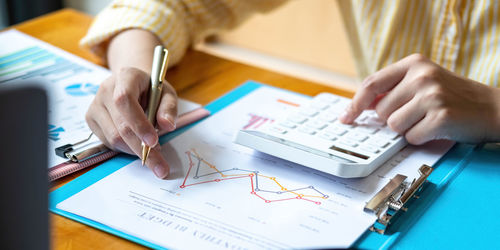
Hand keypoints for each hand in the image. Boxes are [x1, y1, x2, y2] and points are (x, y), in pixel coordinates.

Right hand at [86, 67, 177, 177]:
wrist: (133, 84)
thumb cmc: (151, 90)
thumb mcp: (167, 93)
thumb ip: (169, 108)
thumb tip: (167, 125)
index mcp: (126, 77)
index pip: (125, 100)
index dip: (139, 123)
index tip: (154, 141)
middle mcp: (106, 89)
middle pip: (120, 125)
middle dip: (142, 148)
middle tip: (160, 166)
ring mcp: (95, 105)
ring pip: (113, 138)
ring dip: (135, 151)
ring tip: (153, 152)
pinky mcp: (91, 119)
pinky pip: (108, 142)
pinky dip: (125, 149)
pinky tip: (137, 144)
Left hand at [340, 54, 499, 143]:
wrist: (491, 108)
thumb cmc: (452, 97)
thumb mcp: (422, 82)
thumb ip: (392, 90)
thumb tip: (360, 105)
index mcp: (413, 63)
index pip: (372, 84)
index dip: (355, 103)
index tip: (346, 117)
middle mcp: (422, 76)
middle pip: (381, 110)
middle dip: (393, 119)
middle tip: (416, 114)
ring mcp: (432, 95)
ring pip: (394, 125)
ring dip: (407, 129)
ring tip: (427, 119)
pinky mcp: (441, 116)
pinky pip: (411, 137)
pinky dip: (420, 138)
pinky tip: (435, 128)